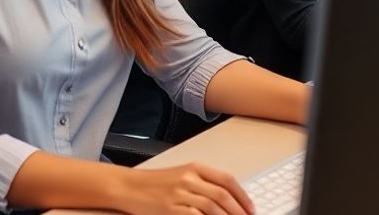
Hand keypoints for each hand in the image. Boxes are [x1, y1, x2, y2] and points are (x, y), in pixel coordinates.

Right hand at [119, 163, 253, 214]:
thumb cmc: (154, 184)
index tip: (250, 209)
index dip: (242, 196)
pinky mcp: (170, 209)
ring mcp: (179, 194)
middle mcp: (189, 178)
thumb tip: (226, 200)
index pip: (227, 180)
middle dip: (238, 211)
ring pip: (212, 207)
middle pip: (222, 195)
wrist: (128, 187)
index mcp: (195, 168)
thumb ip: (203, 184)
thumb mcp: (181, 176)